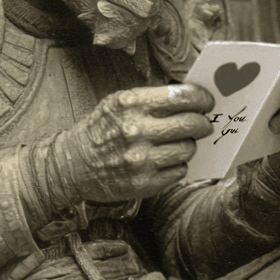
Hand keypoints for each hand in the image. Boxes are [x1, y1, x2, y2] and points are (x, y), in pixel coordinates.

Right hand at [50, 84, 213, 202]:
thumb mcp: (118, 103)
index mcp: (132, 104)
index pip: (182, 96)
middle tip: (203, 124)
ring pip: (188, 149)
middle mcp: (137, 130)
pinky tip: (166, 161)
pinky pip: (179, 171)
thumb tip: (190, 97)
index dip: (201, 98)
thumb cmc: (100, 130)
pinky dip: (178, 165)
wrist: (73, 165)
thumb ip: (151, 99)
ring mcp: (141, 159)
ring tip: (179, 143)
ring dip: (189, 145)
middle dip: (203, 123)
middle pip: (191, 123)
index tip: (207, 102)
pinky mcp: (144, 183)